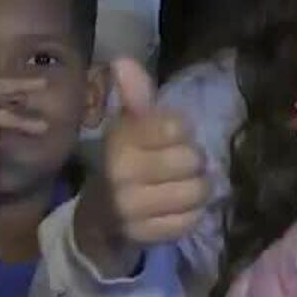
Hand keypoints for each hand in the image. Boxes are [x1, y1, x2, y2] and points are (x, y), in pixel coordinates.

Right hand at [74, 59, 210, 272]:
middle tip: (179, 166)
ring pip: (198, 192)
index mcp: (120, 139)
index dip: (182, 131)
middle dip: (194, 163)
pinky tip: (174, 210)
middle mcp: (122, 173)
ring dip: (197, 190)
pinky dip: (190, 215)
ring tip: (182, 187)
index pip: (177, 127)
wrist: (99, 218)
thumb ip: (134, 95)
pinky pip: (191, 221)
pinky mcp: (146, 236)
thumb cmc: (125, 161)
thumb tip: (122, 60)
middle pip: (193, 160)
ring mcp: (132, 208)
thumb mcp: (128, 126)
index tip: (170, 137)